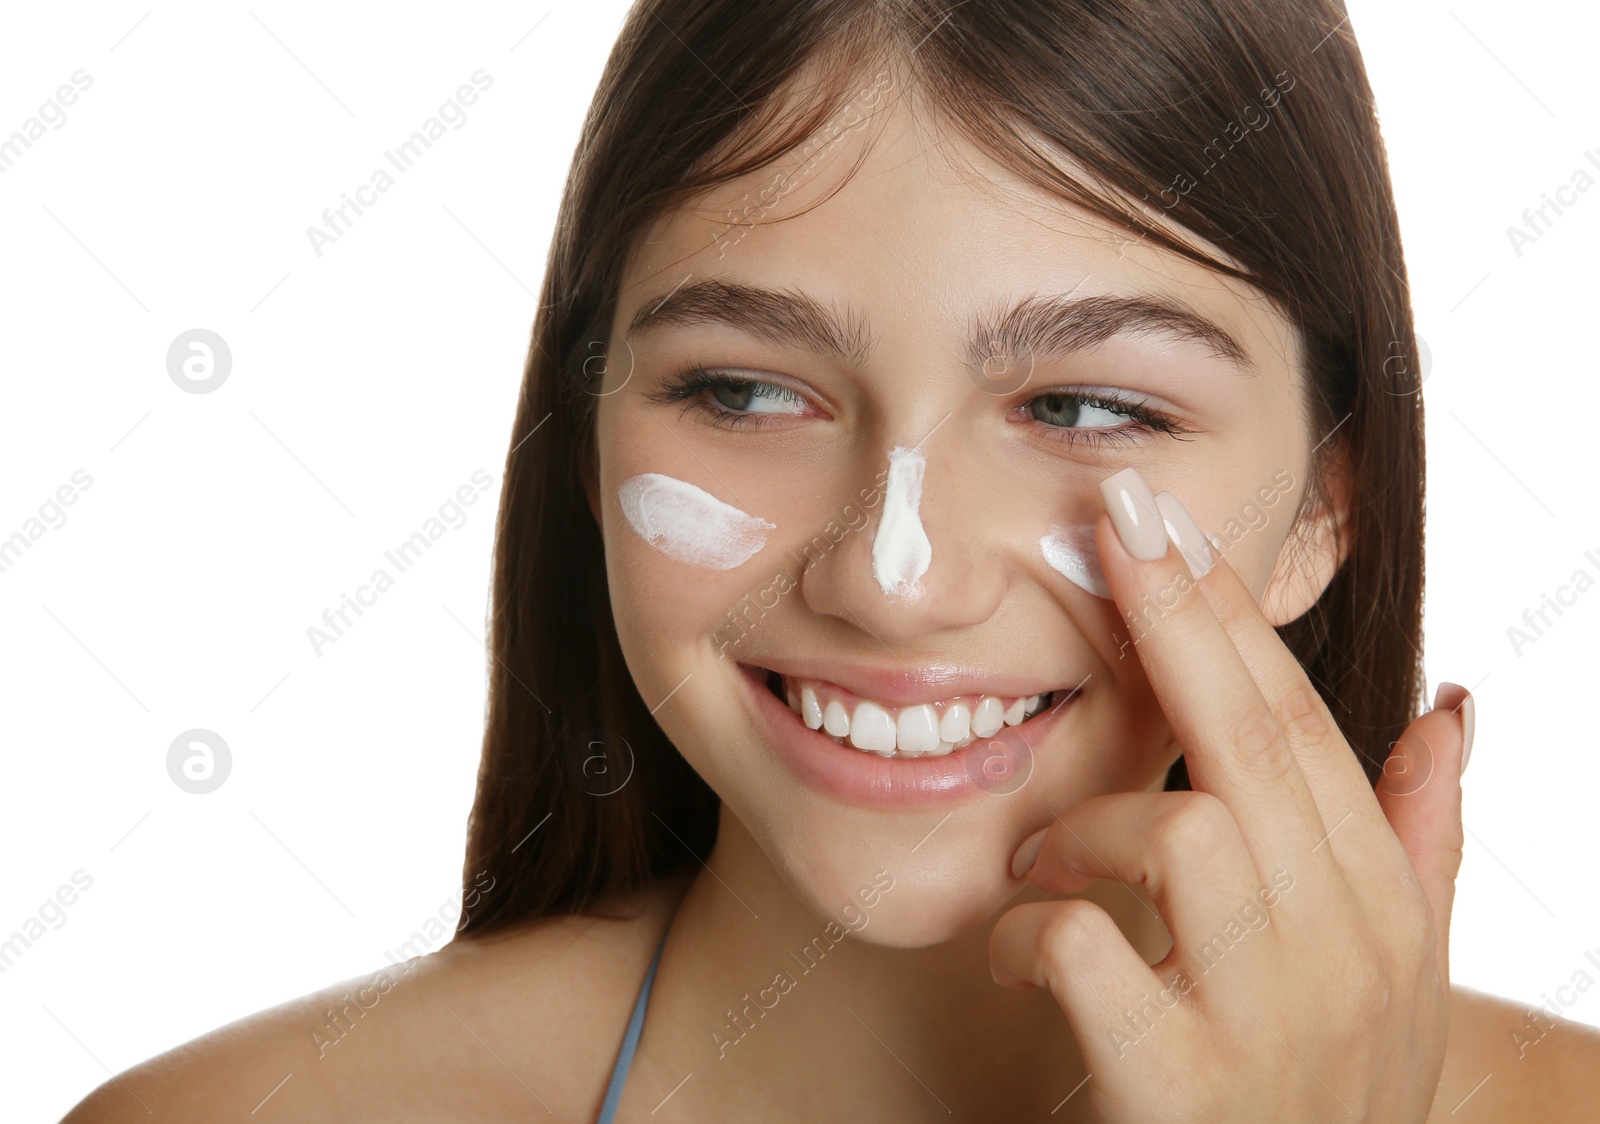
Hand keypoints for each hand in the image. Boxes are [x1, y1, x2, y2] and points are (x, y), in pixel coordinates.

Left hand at [989, 467, 1467, 1122]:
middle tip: (1117, 524)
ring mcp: (1266, 1024)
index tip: (1170, 524)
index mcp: (1383, 911)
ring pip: (1181, 834)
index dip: (1232, 617)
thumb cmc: (1318, 1099)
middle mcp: (1343, 956)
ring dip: (1085, 826)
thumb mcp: (1393, 980)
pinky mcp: (1179, 1092)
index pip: (1303, 727)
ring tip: (1043, 862)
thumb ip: (1419, 843)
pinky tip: (1015, 948)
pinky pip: (1087, 950)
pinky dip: (1031, 930)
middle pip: (1254, 744)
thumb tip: (1451, 711)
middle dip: (1182, 620)